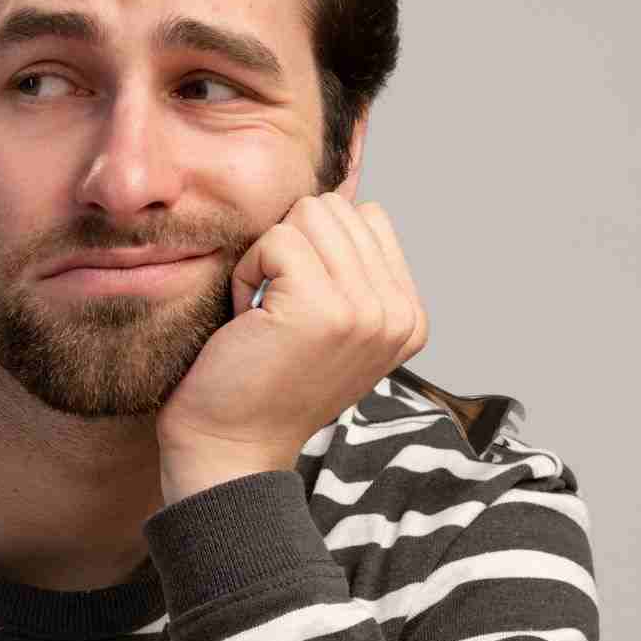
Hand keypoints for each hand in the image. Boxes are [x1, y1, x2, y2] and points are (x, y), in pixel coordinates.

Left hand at [155, 191, 427, 501]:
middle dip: (290, 248)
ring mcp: (366, 311)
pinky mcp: (323, 308)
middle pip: (336, 209)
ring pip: (309, 214)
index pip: (367, 218)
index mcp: (409, 317)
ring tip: (264, 315)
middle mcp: (400, 314)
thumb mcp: (329, 324)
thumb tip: (343, 193)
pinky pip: (275, 239)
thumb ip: (352, 270)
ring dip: (268, 258)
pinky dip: (247, 273)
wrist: (231, 448)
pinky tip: (248, 320)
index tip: (297, 310)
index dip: (314, 249)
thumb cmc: (263, 382)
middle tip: (274, 312)